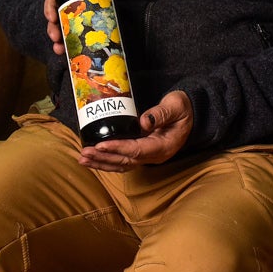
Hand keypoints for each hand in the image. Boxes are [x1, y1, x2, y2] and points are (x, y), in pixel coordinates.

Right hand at [43, 0, 108, 55]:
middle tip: (55, 37)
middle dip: (52, 29)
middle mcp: (64, 11)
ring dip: (56, 42)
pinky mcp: (72, 34)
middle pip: (53, 20)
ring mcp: (67, 23)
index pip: (52, 1)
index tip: (52, 18)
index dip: (49, 9)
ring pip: (57, 32)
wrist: (101, 4)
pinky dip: (64, 48)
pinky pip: (65, 41)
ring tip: (59, 49)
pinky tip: (65, 55)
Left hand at [78, 90, 193, 171]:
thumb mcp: (176, 106)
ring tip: (82, 159)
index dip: (117, 148)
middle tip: (84, 153)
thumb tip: (143, 122)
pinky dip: (106, 161)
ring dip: (101, 163)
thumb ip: (161, 113)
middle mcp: (154, 156)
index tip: (100, 145)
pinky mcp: (141, 153)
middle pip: (125, 161)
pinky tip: (93, 159)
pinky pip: (122, 161)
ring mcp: (147, 157)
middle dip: (103, 158)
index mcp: (163, 146)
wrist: (190, 115)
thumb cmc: (182, 109)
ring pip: (121, 164)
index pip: (137, 150)